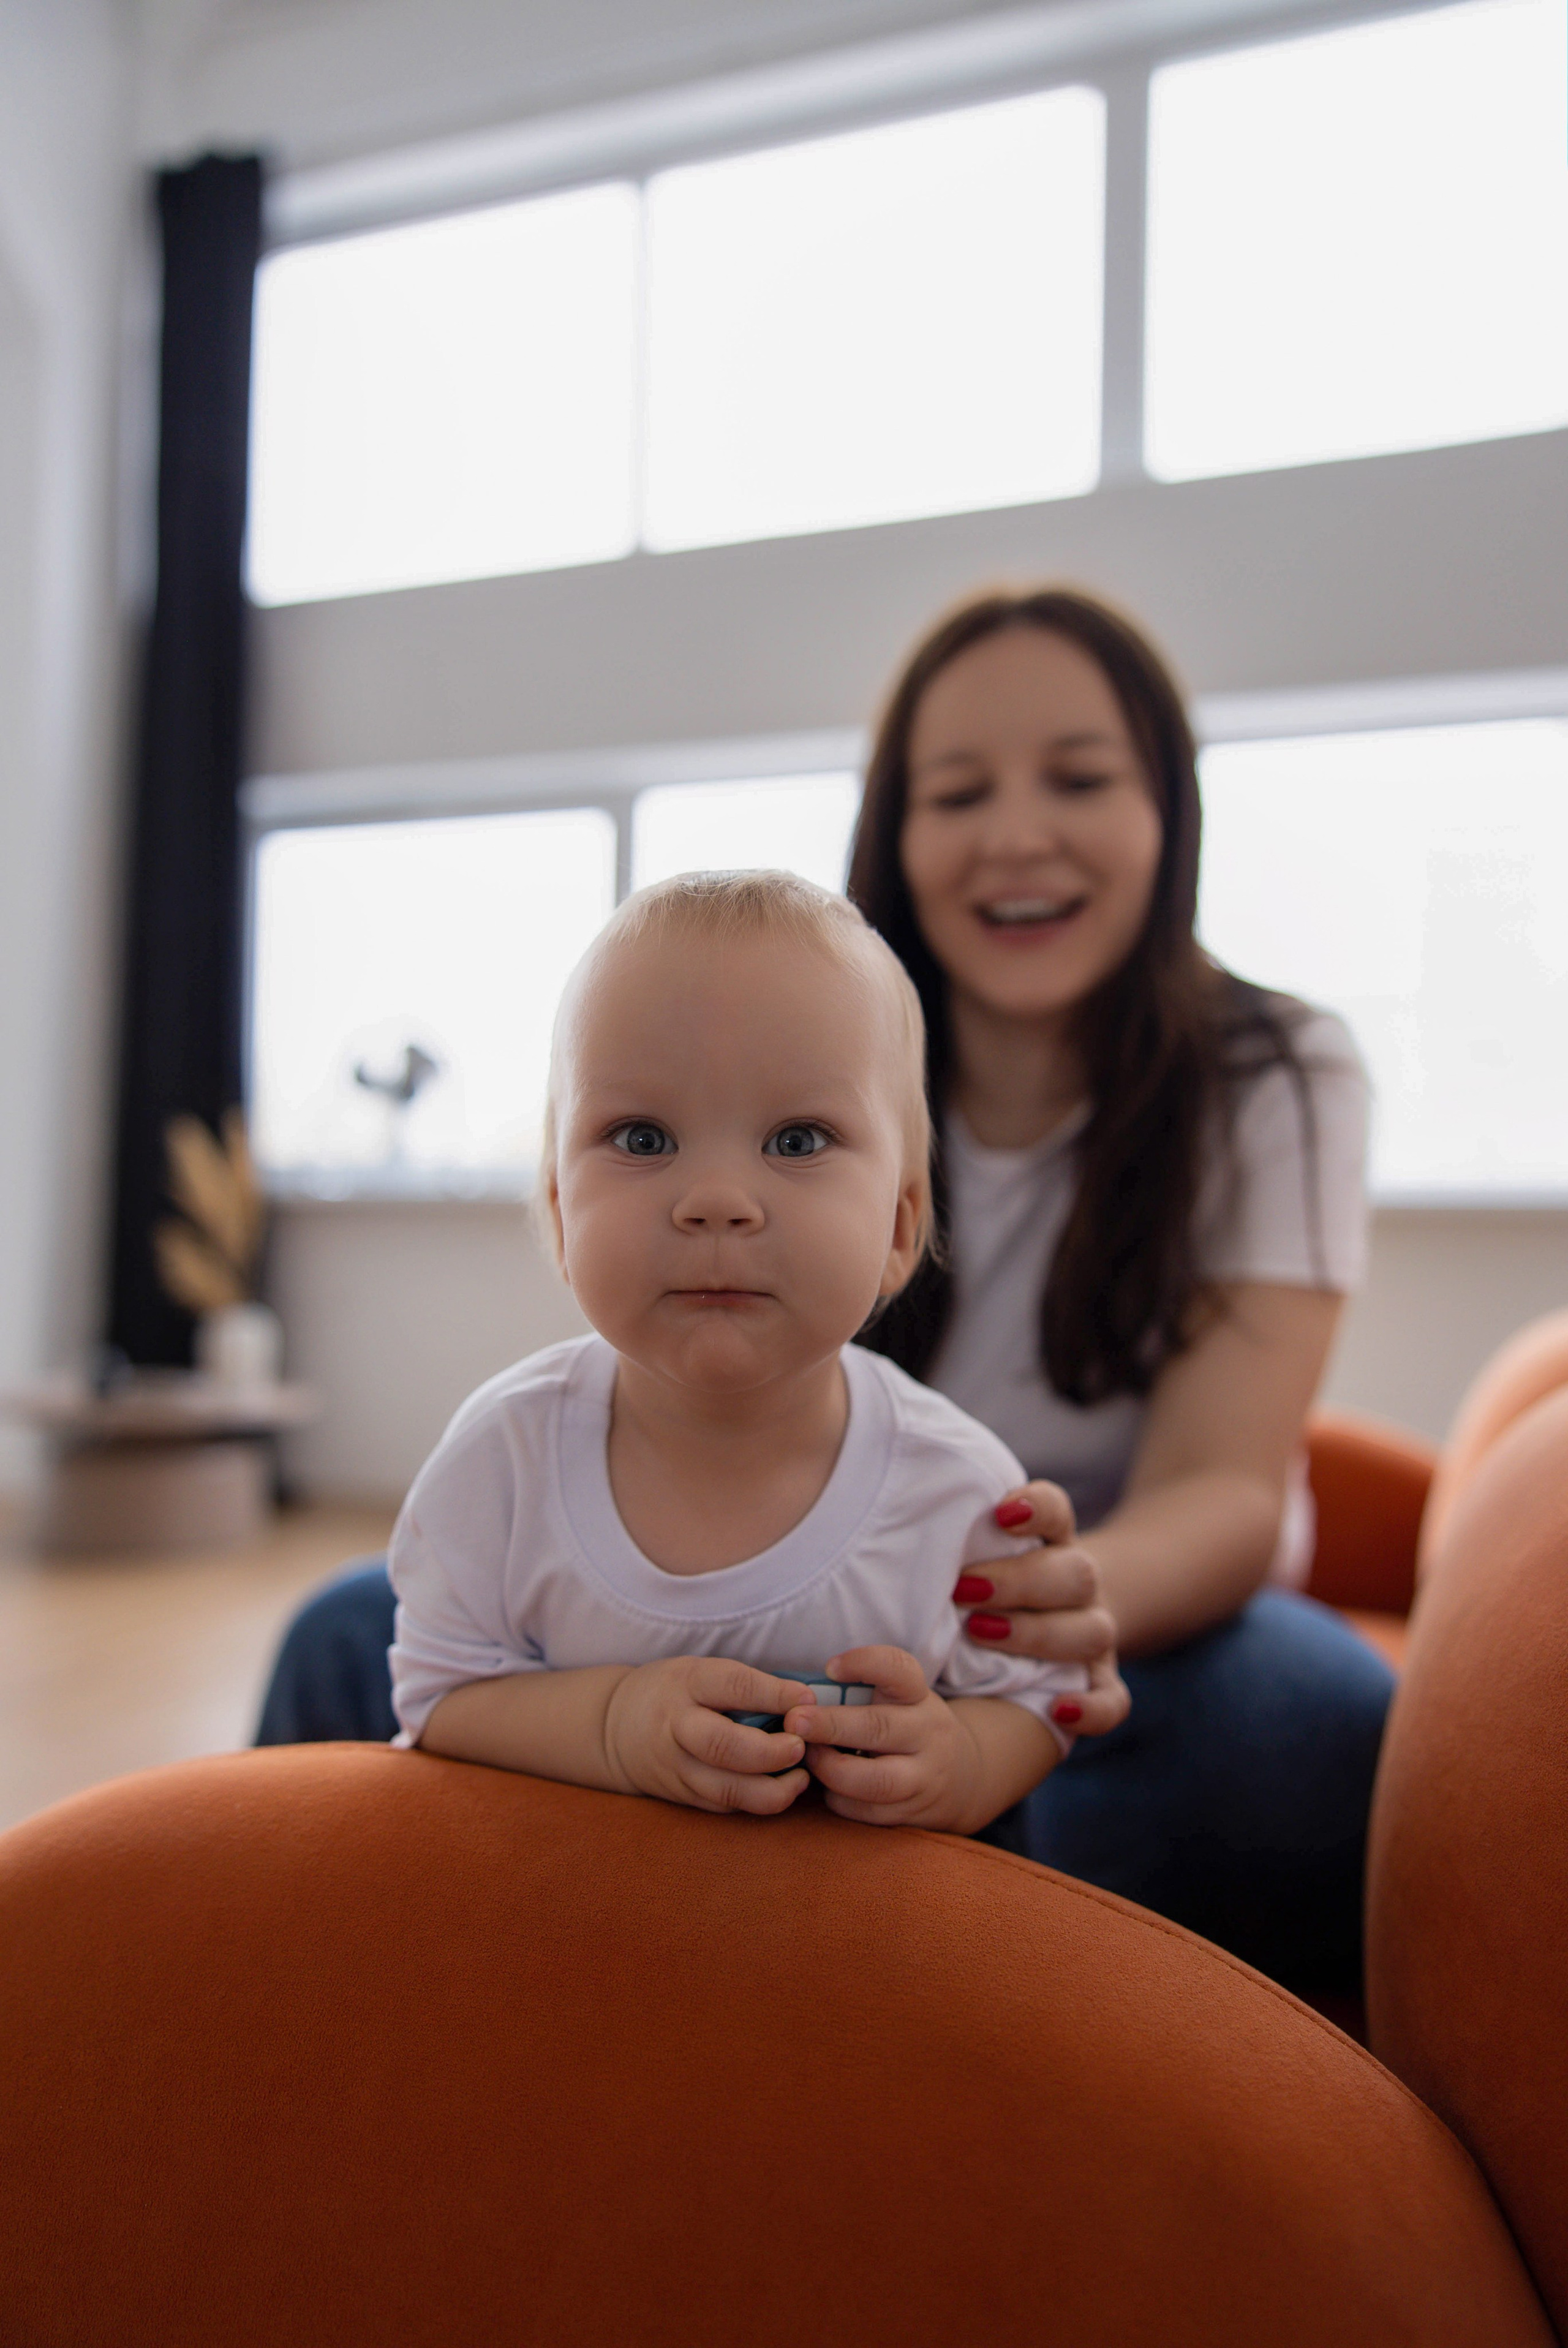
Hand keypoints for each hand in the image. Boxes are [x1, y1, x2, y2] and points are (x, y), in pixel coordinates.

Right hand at [603, 1657, 813, 1814]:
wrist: (616, 1729)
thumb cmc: (676, 1691)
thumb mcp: (700, 1671)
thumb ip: (745, 1686)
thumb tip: (807, 1702)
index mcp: (687, 1683)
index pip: (734, 1686)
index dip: (776, 1694)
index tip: (808, 1700)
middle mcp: (677, 1726)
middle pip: (724, 1746)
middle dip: (771, 1751)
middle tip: (801, 1747)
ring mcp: (677, 1767)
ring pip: (726, 1788)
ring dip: (772, 1789)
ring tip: (801, 1777)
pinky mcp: (682, 1796)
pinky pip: (725, 1805)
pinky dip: (756, 1801)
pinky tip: (780, 1788)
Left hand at [786, 1646, 993, 1833]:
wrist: (963, 1777)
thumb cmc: (909, 1728)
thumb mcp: (899, 1701)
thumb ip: (860, 1695)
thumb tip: (794, 1698)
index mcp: (918, 1696)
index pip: (899, 1670)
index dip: (864, 1664)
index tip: (830, 1667)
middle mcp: (927, 1733)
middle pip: (878, 1728)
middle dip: (831, 1725)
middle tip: (794, 1721)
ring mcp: (924, 1777)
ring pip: (874, 1780)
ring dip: (831, 1769)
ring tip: (808, 1757)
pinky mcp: (913, 1813)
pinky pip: (868, 1811)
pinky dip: (840, 1800)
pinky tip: (829, 1788)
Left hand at [955, 1482, 1129, 1737]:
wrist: (1046, 1615)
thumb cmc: (988, 1583)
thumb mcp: (976, 1554)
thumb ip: (953, 1540)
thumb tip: (892, 1519)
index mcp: (1052, 1542)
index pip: (1057, 1513)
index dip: (1037, 1508)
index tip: (1000, 1513)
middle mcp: (1079, 1585)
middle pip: (1074, 1574)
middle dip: (1018, 1581)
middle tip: (962, 1589)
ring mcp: (1093, 1633)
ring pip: (1092, 1631)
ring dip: (1036, 1634)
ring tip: (980, 1634)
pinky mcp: (1100, 1681)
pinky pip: (1113, 1699)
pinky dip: (1092, 1708)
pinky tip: (1059, 1710)